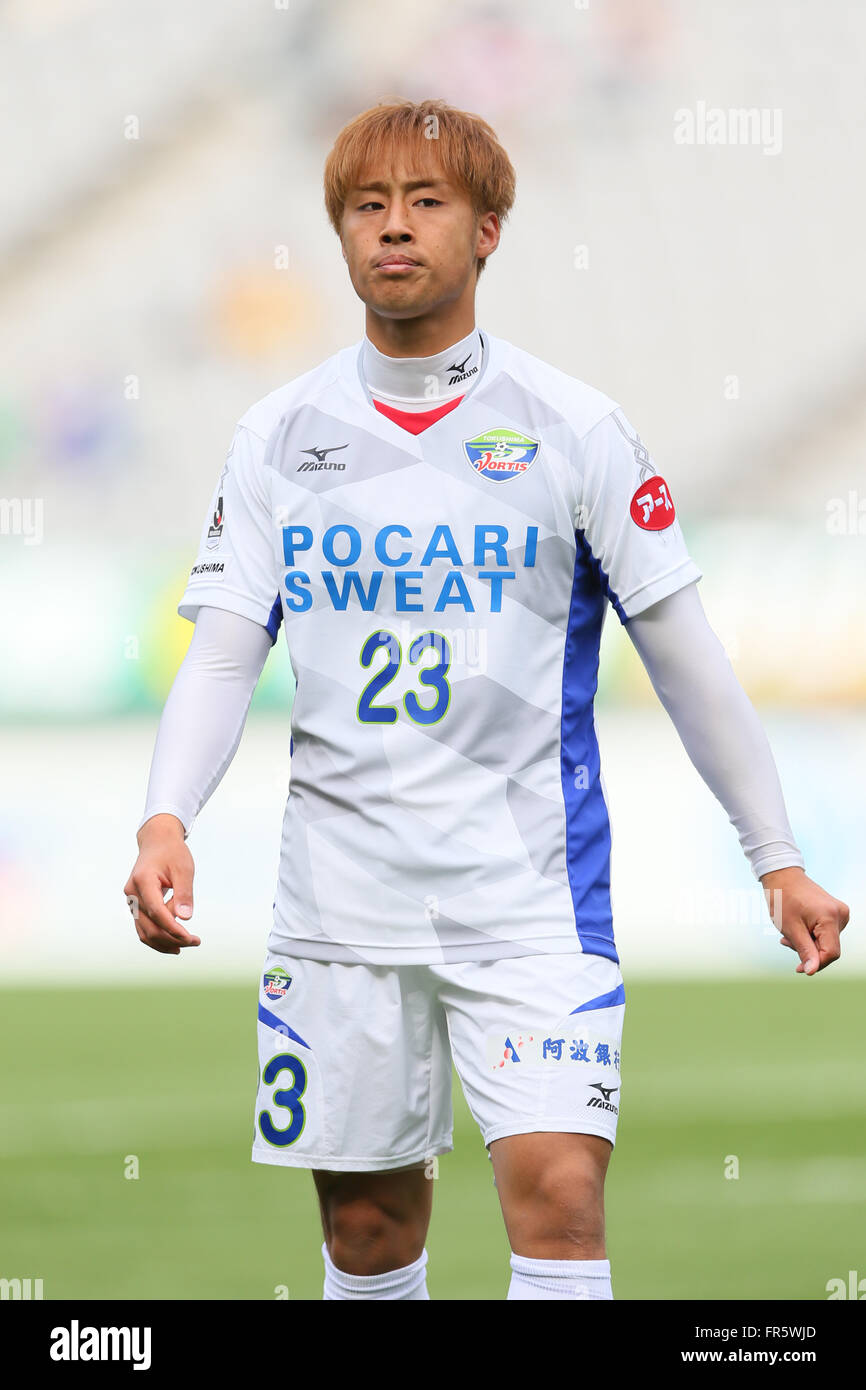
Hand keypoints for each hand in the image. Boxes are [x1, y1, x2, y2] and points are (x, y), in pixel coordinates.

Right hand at [123, 814, 200, 955]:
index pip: (156, 912)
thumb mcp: (183, 869)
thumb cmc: (172, 853)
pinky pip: (144, 927)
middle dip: (172, 938)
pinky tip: (175, 942)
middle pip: (149, 926)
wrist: (157, 841)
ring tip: (186, 945)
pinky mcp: (135, 905)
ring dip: (164, 942)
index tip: (191, 938)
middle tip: (195, 942)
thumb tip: (185, 918)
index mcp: (142, 881)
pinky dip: (158, 936)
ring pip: (144, 931)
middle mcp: (132, 893)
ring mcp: (131, 900)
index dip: (173, 929)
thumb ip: (184, 893)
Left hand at [760, 866, 848, 974]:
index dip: (816, 964)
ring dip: (808, 943)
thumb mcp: (791, 928)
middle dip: (808, 950)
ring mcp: (840, 913)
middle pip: (828, 948)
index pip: (831, 952)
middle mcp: (841, 914)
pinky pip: (826, 933)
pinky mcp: (836, 913)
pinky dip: (811, 935)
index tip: (798, 969)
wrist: (782, 876)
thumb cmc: (783, 899)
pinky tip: (799, 928)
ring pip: (827, 942)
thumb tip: (812, 971)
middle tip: (786, 941)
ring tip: (790, 932)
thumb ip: (804, 951)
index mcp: (830, 917)